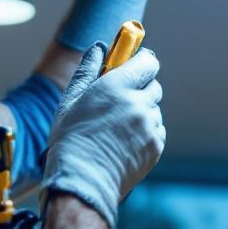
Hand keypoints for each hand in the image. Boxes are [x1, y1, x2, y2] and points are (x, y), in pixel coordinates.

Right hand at [41, 42, 165, 228]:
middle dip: (140, 88)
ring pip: (153, 110)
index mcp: (117, 87)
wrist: (83, 181)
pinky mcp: (156, 147)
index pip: (148, 61)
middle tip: (120, 100)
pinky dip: (145, 132)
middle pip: (154, 85)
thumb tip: (99, 47)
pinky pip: (156, 131)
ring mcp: (149, 126)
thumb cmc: (70, 139)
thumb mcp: (71, 100)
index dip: (142, 62)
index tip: (133, 65)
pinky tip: (124, 142)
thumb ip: (88, 69)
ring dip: (141, 113)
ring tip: (116, 129)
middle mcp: (138, 103)